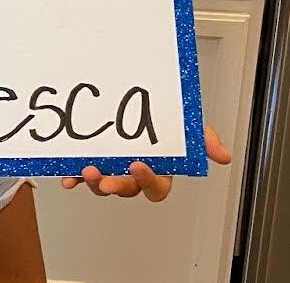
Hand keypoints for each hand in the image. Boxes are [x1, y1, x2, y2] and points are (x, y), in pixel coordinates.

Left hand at [62, 124, 230, 200]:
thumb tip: (222, 154)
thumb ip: (202, 138)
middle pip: (127, 188)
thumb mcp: (185, 125)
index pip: (156, 186)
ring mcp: (113, 168)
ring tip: (85, 171)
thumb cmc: (163, 120)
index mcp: (157, 170)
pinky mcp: (93, 161)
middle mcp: (133, 173)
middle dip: (116, 185)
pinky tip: (68, 175)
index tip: (138, 165)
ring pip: (104, 184)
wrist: (133, 100)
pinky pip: (82, 173)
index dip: (147, 180)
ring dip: (93, 182)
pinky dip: (74, 175)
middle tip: (105, 178)